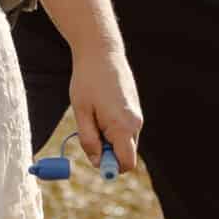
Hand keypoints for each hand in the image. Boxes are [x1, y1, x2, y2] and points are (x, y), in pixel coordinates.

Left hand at [68, 48, 145, 173]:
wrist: (101, 51)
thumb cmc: (88, 81)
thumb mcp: (81, 112)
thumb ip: (89, 140)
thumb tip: (96, 161)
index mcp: (123, 126)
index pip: (126, 163)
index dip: (110, 168)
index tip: (94, 158)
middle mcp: (136, 123)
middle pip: (125, 153)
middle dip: (107, 152)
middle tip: (88, 132)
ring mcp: (137, 114)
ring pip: (124, 140)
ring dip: (108, 138)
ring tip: (93, 114)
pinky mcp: (135, 107)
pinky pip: (125, 127)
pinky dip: (112, 127)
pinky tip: (100, 107)